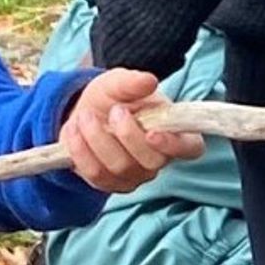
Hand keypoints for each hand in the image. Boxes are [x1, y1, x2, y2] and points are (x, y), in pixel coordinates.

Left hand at [62, 68, 201, 194]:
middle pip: (152, 161)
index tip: (152, 132)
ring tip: (85, 116)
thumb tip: (148, 81)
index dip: (174, 145)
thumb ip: (132, 82)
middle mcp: (159, 159)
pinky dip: (80, 149)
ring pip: (121, 167)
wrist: (84, 114)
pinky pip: (96, 174)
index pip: (189, 148)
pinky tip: (75, 130)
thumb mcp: (119, 83)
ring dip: (98, 138)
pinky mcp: (109, 183)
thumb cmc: (113, 99)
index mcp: (174, 133)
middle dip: (127, 134)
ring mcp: (135, 175)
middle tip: (114, 111)